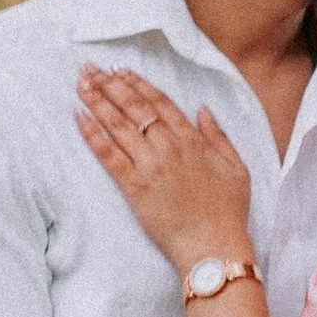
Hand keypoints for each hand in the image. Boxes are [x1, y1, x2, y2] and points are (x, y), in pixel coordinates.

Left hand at [76, 66, 252, 276]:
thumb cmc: (228, 213)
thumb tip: (203, 111)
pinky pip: (109, 155)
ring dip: (97, 101)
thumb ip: (218, 137)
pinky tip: (79, 118)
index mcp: (193, 141)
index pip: (160, 103)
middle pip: (135, 107)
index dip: (138, 84)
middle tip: (90, 69)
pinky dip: (93, 135)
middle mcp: (169, 148)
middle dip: (110, 84)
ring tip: (81, 84)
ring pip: (119, 125)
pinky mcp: (135, 188)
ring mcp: (150, 166)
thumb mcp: (236, 169)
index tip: (121, 70)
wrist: (214, 247)